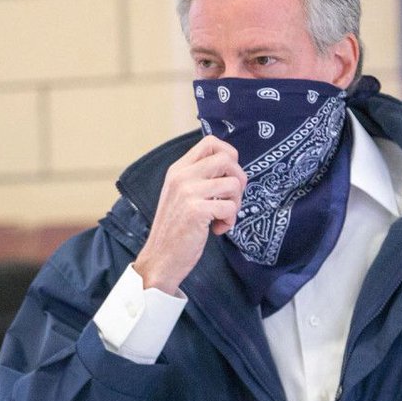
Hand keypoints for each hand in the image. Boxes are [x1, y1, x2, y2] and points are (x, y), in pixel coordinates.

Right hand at [133, 136, 245, 293]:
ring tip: (222, 217)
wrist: (161, 258)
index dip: (230, 155)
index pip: (211, 142)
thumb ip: (200, 178)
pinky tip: (217, 229)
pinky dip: (230, 221)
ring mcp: (188, 192)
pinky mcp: (196, 210)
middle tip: (232, 199)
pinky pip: (230, 207)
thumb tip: (232, 168)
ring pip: (234, 184)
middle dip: (239, 180)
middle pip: (227, 159)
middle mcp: (182, 176)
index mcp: (179, 169)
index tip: (230, 176)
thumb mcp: (183, 195)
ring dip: (235, 204)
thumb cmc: (176, 228)